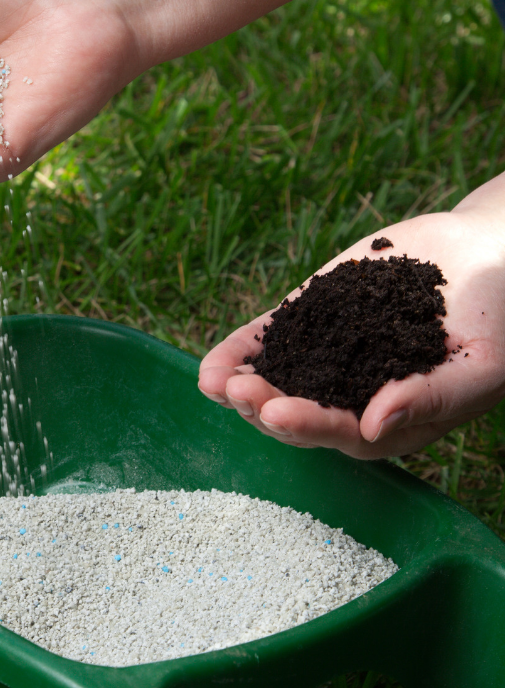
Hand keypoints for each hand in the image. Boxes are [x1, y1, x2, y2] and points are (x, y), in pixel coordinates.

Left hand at [198, 179, 504, 458]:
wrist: (483, 255)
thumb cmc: (495, 317)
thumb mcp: (481, 364)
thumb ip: (430, 396)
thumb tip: (371, 425)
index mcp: (391, 421)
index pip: (341, 432)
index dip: (308, 424)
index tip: (277, 412)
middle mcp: (350, 397)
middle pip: (297, 413)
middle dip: (262, 406)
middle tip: (235, 391)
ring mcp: (325, 360)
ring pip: (275, 382)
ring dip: (240, 385)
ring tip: (213, 382)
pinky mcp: (309, 322)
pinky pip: (268, 341)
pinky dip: (240, 352)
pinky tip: (211, 365)